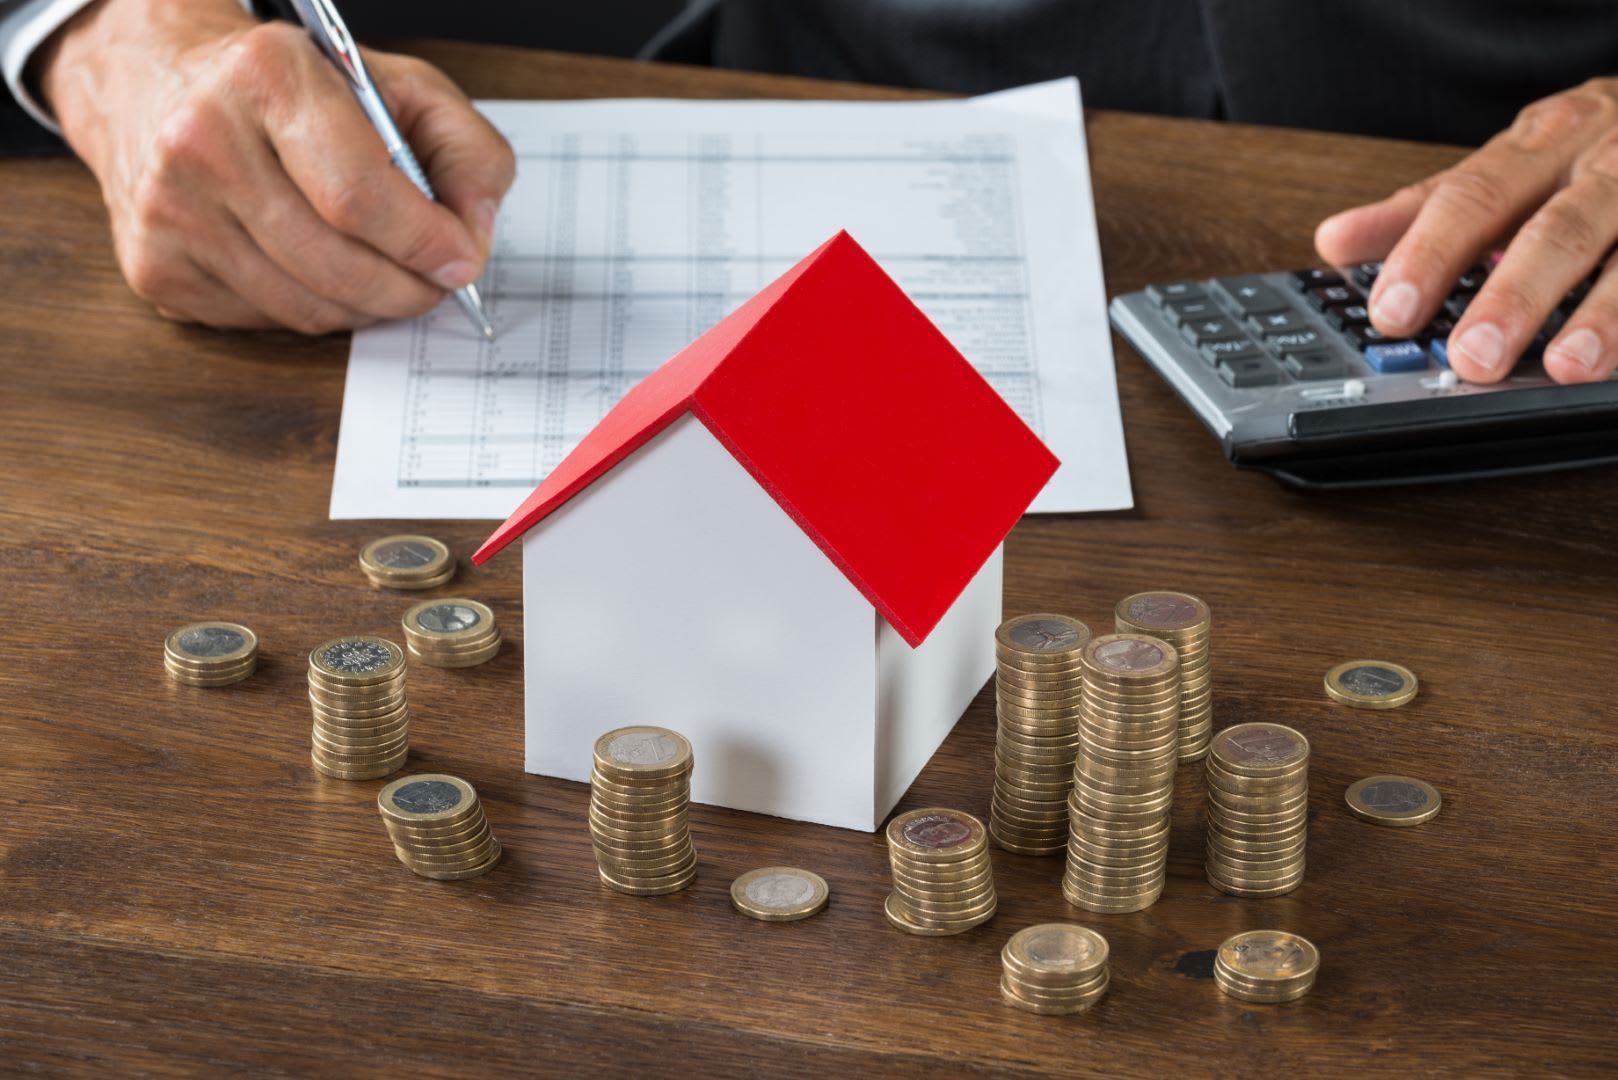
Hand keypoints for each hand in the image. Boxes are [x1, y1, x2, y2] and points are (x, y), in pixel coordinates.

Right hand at [36, 0, 514, 331]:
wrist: (159, 82)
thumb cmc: (290, 89)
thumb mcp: (395, 85)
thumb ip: (464, 148)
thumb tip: (476, 233)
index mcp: (267, 77)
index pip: (359, 195)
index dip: (425, 243)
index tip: (462, 259)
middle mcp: (203, 141)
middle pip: (338, 265)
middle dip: (409, 288)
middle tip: (436, 281)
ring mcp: (171, 210)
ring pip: (307, 308)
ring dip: (367, 307)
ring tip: (385, 276)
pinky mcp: (157, 266)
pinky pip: (268, 321)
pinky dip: (313, 309)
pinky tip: (317, 270)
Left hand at [1315, 78, 1617, 384]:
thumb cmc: (1584, 148)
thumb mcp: (1503, 165)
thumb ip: (1422, 210)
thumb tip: (1332, 242)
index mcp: (1538, 147)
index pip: (1474, 198)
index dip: (1430, 255)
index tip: (1391, 311)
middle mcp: (1603, 164)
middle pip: (1557, 230)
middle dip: (1514, 296)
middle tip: (1473, 357)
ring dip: (1604, 315)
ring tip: (1565, 367)